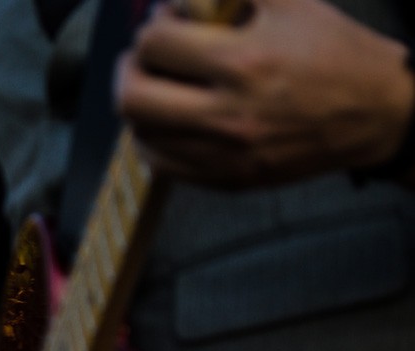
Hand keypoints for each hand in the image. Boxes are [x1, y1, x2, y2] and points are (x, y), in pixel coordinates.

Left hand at [115, 0, 413, 186]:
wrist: (376, 113)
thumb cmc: (334, 53)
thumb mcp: (288, 3)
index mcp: (245, 62)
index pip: (156, 44)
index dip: (153, 28)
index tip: (166, 25)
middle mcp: (230, 114)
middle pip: (133, 98)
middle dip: (128, 71)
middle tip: (140, 60)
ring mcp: (226, 154)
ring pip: (141, 136)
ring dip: (138, 106)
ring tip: (154, 89)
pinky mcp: (228, 179)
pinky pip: (162, 166)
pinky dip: (152, 141)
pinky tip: (164, 123)